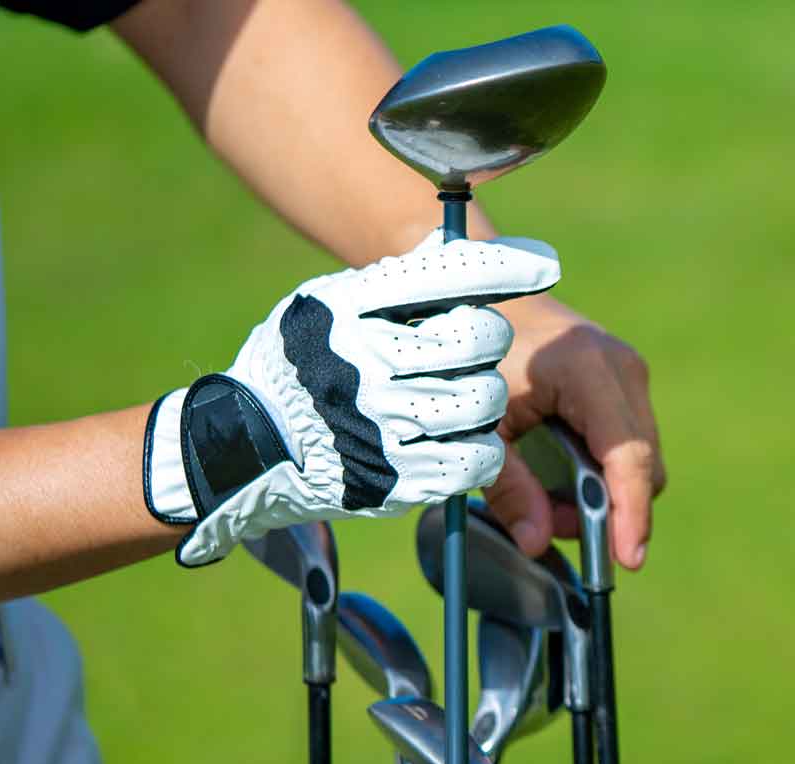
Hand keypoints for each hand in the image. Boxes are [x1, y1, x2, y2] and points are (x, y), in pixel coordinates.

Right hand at [143, 232, 559, 565]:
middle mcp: (363, 362)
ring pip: (485, 399)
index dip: (503, 266)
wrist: (249, 446)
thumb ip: (395, 284)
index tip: (545, 263)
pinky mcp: (395, 479)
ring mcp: (379, 423)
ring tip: (455, 396)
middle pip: (479, 338)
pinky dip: (480, 449)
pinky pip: (478, 458)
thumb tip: (474, 253)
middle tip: (472, 349)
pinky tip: (456, 438)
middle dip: (488, 340)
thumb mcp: (332, 305)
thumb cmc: (307, 364)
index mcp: (348, 308)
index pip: (443, 275)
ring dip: (484, 397)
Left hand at [481, 296, 663, 570]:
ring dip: (607, 494)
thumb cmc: (474, 356)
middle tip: (555, 527)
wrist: (485, 299)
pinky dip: (604, 472)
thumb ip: (509, 487)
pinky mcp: (626, 383)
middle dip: (612, 510)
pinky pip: (632, 443)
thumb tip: (537, 543)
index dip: (631, 512)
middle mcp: (623, 369)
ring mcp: (630, 373)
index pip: (628, 455)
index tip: (628, 559)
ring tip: (551, 501)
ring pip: (643, 458)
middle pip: (645, 464)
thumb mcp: (480, 426)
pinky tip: (563, 475)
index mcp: (588, 370)